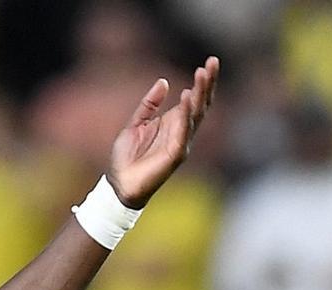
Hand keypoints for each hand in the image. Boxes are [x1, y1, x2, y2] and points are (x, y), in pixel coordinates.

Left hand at [107, 56, 218, 208]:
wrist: (119, 185)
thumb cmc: (126, 158)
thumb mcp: (135, 124)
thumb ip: (149, 105)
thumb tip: (164, 82)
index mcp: (173, 123)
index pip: (194, 99)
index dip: (202, 82)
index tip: (208, 63)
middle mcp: (181, 131)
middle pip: (200, 103)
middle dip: (207, 83)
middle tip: (212, 62)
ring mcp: (181, 142)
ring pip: (196, 114)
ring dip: (200, 93)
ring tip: (202, 73)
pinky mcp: (175, 154)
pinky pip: (184, 131)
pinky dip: (186, 114)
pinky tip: (188, 97)